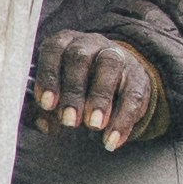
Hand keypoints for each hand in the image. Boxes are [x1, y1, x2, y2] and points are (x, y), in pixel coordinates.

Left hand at [29, 28, 165, 152]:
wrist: (116, 84)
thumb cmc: (74, 88)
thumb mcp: (56, 94)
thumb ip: (45, 109)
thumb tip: (45, 124)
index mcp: (64, 43)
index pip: (54, 49)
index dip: (49, 76)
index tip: (47, 104)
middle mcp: (90, 44)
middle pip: (80, 58)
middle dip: (73, 91)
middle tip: (69, 121)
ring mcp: (117, 57)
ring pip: (109, 66)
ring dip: (99, 98)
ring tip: (93, 125)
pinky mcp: (138, 79)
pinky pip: (132, 96)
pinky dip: (122, 120)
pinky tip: (111, 141)